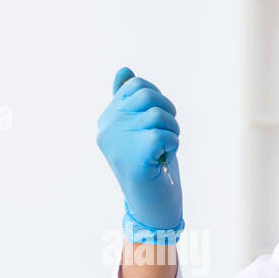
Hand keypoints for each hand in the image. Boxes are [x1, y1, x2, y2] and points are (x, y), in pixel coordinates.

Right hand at [96, 67, 183, 241]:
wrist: (152, 207)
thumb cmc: (149, 167)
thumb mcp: (140, 129)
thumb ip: (130, 101)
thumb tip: (124, 69)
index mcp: (106, 120)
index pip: (136, 86)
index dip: (157, 100)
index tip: (157, 124)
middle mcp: (106, 129)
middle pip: (147, 95)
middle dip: (167, 112)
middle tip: (166, 136)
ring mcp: (118, 142)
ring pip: (158, 114)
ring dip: (172, 132)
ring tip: (164, 151)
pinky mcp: (134, 155)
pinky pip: (165, 134)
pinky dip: (172, 146)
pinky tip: (163, 161)